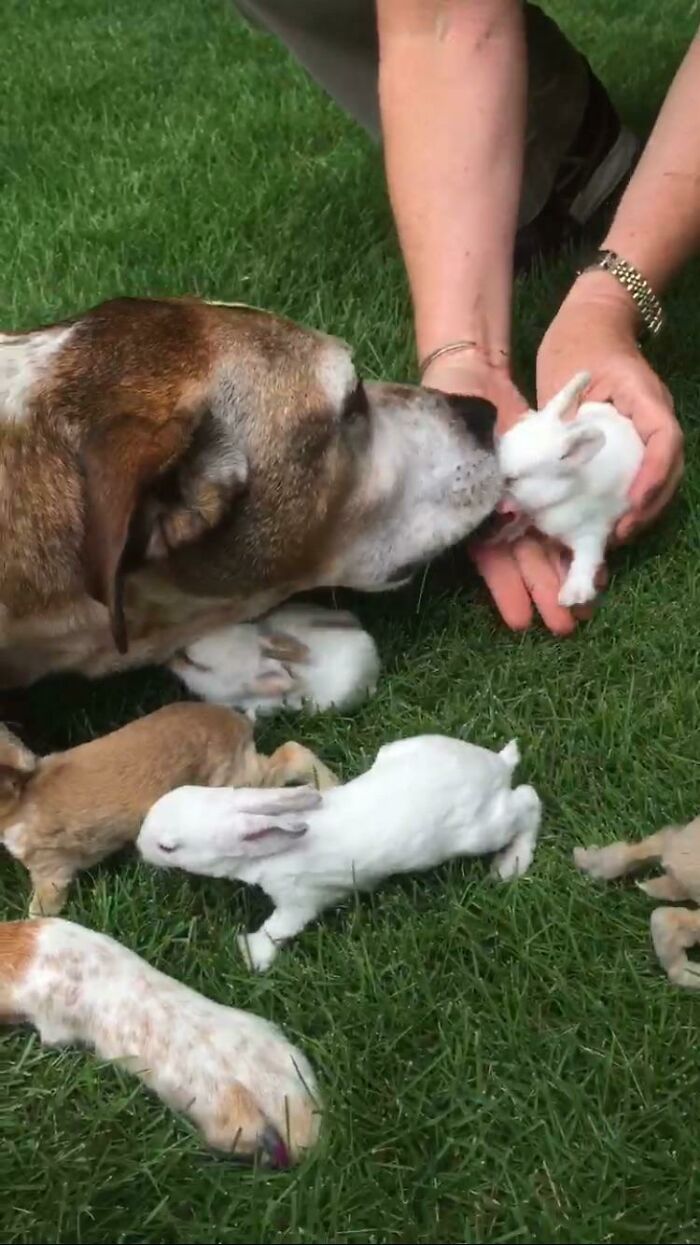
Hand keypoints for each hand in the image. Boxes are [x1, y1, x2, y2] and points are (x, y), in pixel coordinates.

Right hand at [424, 351, 585, 634]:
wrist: (467, 373)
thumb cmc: (446, 410)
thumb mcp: (450, 443)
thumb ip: (467, 480)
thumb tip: (498, 514)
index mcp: (461, 510)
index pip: (486, 558)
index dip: (504, 589)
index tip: (520, 621)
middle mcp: (487, 512)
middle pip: (518, 559)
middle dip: (540, 592)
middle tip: (564, 629)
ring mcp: (512, 501)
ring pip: (538, 546)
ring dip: (557, 576)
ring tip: (578, 614)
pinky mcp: (533, 487)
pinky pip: (552, 519)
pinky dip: (568, 542)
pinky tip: (593, 566)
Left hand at [537, 275, 683, 542]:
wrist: (590, 324)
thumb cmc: (575, 344)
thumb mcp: (563, 375)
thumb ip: (560, 415)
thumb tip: (545, 463)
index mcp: (643, 395)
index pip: (664, 438)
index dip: (653, 474)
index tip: (632, 503)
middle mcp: (654, 413)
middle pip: (670, 466)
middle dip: (649, 504)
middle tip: (620, 533)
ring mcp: (649, 426)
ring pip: (661, 473)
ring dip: (644, 508)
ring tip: (617, 534)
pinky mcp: (637, 438)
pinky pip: (644, 470)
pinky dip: (633, 498)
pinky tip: (613, 518)